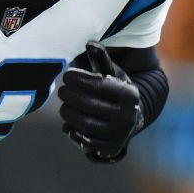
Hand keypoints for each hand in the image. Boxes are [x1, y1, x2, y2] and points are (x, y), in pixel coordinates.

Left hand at [57, 42, 143, 162]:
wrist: (129, 118)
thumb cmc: (115, 90)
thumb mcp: (112, 72)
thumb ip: (100, 59)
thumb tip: (90, 43)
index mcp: (130, 94)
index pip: (98, 85)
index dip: (78, 78)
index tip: (66, 75)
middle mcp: (128, 116)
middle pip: (89, 105)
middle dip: (70, 96)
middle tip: (62, 91)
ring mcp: (120, 135)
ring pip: (85, 124)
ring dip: (69, 113)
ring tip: (64, 106)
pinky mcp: (110, 149)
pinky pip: (85, 142)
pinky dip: (73, 132)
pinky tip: (68, 123)